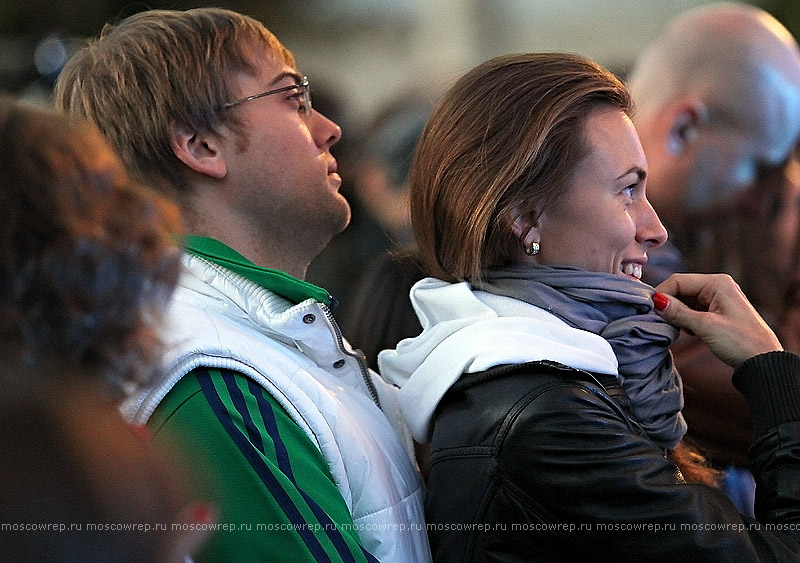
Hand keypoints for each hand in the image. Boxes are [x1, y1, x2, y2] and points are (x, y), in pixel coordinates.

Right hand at [653, 273, 781, 367]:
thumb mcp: (705, 326)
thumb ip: (679, 312)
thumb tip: (656, 301)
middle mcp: (717, 287)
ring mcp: (717, 299)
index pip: (679, 281)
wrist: (763, 362)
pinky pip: (693, 310)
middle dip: (669, 304)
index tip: (649, 310)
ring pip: (685, 301)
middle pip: (681, 290)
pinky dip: (685, 319)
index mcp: (717, 283)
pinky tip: (686, 331)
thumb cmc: (740, 341)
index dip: (662, 294)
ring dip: (676, 314)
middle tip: (659, 321)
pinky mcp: (717, 313)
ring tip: (674, 328)